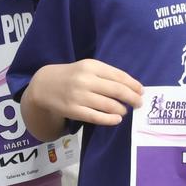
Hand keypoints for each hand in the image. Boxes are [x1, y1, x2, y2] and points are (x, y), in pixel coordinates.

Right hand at [25, 59, 143, 125]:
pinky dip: (110, 119)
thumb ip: (106, 74)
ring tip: (125, 110)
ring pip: (108, 105)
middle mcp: (85, 80)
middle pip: (117, 90)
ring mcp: (79, 96)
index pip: (119, 76)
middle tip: (139, 103)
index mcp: (91, 66)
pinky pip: (96, 117)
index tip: (141, 91)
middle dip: (132, 98)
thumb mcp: (87, 68)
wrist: (44, 85)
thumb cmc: (72, 75)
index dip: (133, 85)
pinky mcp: (74, 110)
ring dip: (122, 109)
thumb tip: (131, 87)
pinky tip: (117, 119)